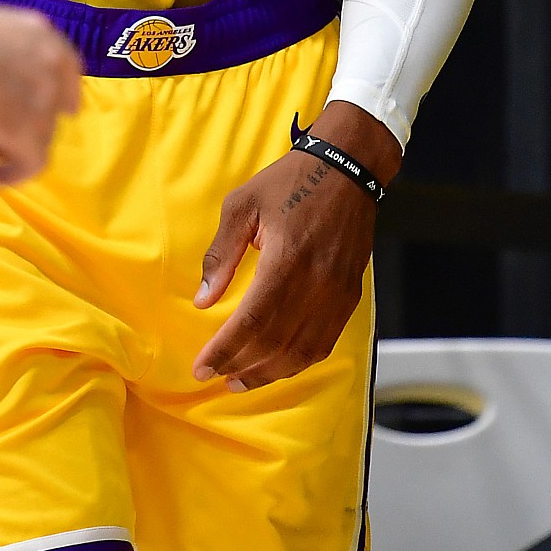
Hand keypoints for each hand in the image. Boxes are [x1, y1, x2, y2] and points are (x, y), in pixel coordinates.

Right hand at [0, 5, 82, 182]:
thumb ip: (6, 51)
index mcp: (41, 36)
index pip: (68, 69)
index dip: (60, 93)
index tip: (52, 109)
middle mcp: (50, 68)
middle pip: (49, 107)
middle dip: (18, 119)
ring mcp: (43, 101)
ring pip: (38, 135)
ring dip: (6, 142)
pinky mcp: (29, 132)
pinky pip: (32, 163)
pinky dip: (15, 173)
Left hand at [192, 103, 396, 391]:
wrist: (347, 169)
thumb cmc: (288, 182)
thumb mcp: (242, 206)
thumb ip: (221, 255)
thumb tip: (203, 300)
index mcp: (285, 261)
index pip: (251, 322)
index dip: (224, 350)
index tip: (201, 367)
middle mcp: (316, 284)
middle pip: (275, 343)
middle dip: (241, 366)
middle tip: (215, 377)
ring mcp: (337, 293)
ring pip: (302, 351)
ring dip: (270, 373)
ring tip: (241, 381)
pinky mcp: (349, 295)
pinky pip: (324, 341)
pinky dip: (299, 361)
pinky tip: (278, 366)